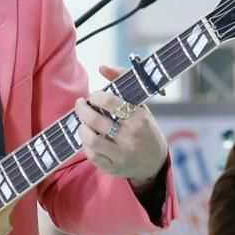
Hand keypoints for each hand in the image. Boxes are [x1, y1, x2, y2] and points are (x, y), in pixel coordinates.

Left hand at [74, 65, 167, 183]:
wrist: (154, 162)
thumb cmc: (144, 127)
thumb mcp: (140, 104)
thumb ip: (122, 81)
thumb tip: (101, 67)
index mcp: (139, 119)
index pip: (111, 103)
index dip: (96, 96)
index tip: (93, 95)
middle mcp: (131, 137)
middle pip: (96, 121)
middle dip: (82, 109)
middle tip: (80, 104)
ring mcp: (122, 154)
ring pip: (91, 140)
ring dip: (81, 128)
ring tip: (82, 122)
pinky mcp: (113, 168)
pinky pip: (92, 155)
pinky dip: (85, 144)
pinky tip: (87, 137)